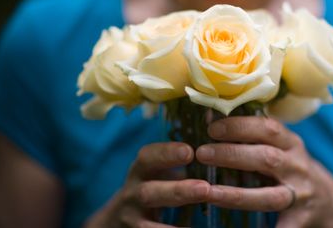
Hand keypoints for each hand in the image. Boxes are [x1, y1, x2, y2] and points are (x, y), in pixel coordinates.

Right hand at [84, 142, 209, 227]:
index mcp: (142, 169)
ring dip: (173, 224)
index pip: (148, 157)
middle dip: (177, 190)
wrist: (121, 219)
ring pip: (147, 222)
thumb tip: (212, 115)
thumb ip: (181, 152)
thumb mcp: (161, 167)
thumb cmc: (155, 184)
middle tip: (205, 188)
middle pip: (149, 191)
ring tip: (200, 224)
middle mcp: (133, 192)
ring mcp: (132, 218)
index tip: (189, 151)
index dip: (166, 153)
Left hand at [195, 116, 332, 227]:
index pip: (267, 128)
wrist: (329, 201)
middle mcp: (297, 167)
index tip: (212, 128)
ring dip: (236, 195)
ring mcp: (300, 194)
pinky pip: (281, 227)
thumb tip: (211, 114)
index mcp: (291, 143)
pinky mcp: (299, 219)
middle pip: (266, 158)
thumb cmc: (291, 167)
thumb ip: (254, 134)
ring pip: (268, 196)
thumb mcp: (282, 146)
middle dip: (233, 155)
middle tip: (202, 153)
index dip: (240, 126)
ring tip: (209, 192)